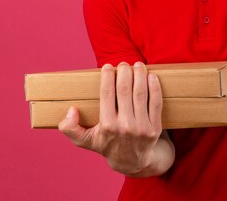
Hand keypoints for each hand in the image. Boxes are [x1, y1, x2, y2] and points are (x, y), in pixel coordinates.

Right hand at [58, 61, 172, 175]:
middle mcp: (124, 126)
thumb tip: (72, 110)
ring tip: (138, 65)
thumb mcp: (85, 140)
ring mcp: (142, 127)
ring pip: (141, 94)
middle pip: (125, 90)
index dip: (107, 77)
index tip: (107, 66)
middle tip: (124, 64)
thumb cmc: (107, 144)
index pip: (107, 94)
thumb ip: (70, 128)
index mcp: (107, 126)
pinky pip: (156, 103)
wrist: (132, 162)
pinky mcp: (155, 128)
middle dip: (124, 72)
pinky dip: (155, 88)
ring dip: (140, 75)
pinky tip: (152, 76)